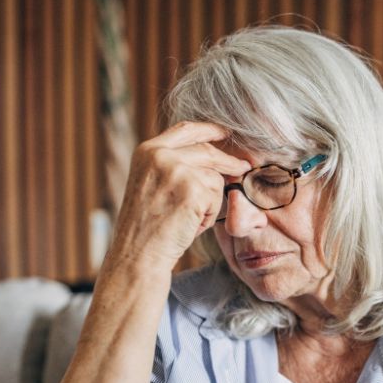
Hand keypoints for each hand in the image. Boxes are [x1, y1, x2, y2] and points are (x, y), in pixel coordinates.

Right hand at [106, 121, 250, 270]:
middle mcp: (160, 155)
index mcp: (147, 151)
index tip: (225, 132)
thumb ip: (172, 165)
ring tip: (187, 219)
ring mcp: (177, 171)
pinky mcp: (193, 190)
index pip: (185, 129)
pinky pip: (216, 198)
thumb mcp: (151, 183)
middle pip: (207, 150)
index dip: (209, 129)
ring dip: (209, 202)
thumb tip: (212, 156)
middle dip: (229, 161)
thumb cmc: (146, 227)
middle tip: (243, 167)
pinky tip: (190, 226)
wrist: (138, 254)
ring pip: (214, 178)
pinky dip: (209, 216)